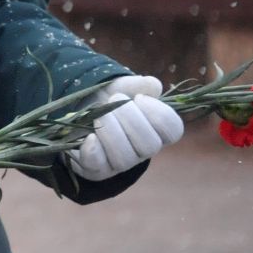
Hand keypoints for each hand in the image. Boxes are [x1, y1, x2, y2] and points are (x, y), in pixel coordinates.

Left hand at [67, 75, 184, 180]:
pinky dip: (93, 151)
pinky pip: (98, 166)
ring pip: (125, 158)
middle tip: (115, 100)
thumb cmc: (108, 102)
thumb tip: (153, 85)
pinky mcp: (96, 168)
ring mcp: (119, 162)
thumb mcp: (122, 87)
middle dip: (132, 119)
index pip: (173, 130)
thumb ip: (138, 84)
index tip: (140, 97)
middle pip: (150, 146)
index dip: (160, 114)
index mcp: (155, 131)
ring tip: (100, 114)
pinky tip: (90, 137)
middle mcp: (141, 151)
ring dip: (111, 132)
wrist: (79, 112)